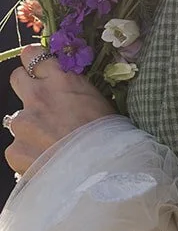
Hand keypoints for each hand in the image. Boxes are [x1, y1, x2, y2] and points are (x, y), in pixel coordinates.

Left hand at [3, 44, 114, 176]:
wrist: (101, 175)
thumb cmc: (110, 138)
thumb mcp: (98, 102)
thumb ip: (75, 91)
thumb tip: (67, 89)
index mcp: (62, 79)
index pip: (34, 54)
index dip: (36, 62)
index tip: (40, 70)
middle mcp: (38, 96)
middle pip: (17, 77)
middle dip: (26, 87)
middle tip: (42, 104)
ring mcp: (23, 123)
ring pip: (18, 119)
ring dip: (31, 128)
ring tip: (51, 145)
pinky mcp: (14, 150)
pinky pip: (16, 148)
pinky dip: (28, 154)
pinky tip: (46, 162)